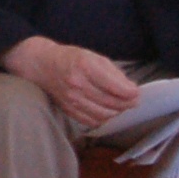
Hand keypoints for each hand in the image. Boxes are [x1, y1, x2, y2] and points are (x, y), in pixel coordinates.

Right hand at [2, 36, 140, 127]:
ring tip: (121, 105)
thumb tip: (131, 90)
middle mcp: (77, 84)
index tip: (136, 92)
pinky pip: (92, 121)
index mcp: (85, 66)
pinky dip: (103, 118)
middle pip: (112, 103)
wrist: (42, 65)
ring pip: (104, 114)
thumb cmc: (70, 58)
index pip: (116, 86)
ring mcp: (72, 99)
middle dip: (127, 103)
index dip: (131, 92)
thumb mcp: (93, 56)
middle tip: (133, 100)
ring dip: (117, 112)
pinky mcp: (68, 109)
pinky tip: (106, 111)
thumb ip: (113, 73)